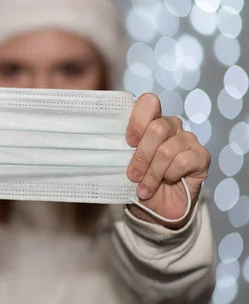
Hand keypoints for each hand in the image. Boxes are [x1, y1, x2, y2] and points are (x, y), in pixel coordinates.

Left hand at [125, 93, 210, 228]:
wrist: (158, 207)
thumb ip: (120, 148)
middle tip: (133, 175)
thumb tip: (108, 143)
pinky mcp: (201, 156)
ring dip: (153, 173)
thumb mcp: (125, 163)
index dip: (137, 121)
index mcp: (151, 121)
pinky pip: (183, 161)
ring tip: (146, 186)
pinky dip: (170, 175)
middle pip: (156, 129)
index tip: (129, 142)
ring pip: (167, 150)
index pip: (148, 103)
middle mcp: (171, 126)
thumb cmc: (140, 180)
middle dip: (141, 156)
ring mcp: (188, 139)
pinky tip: (168, 181)